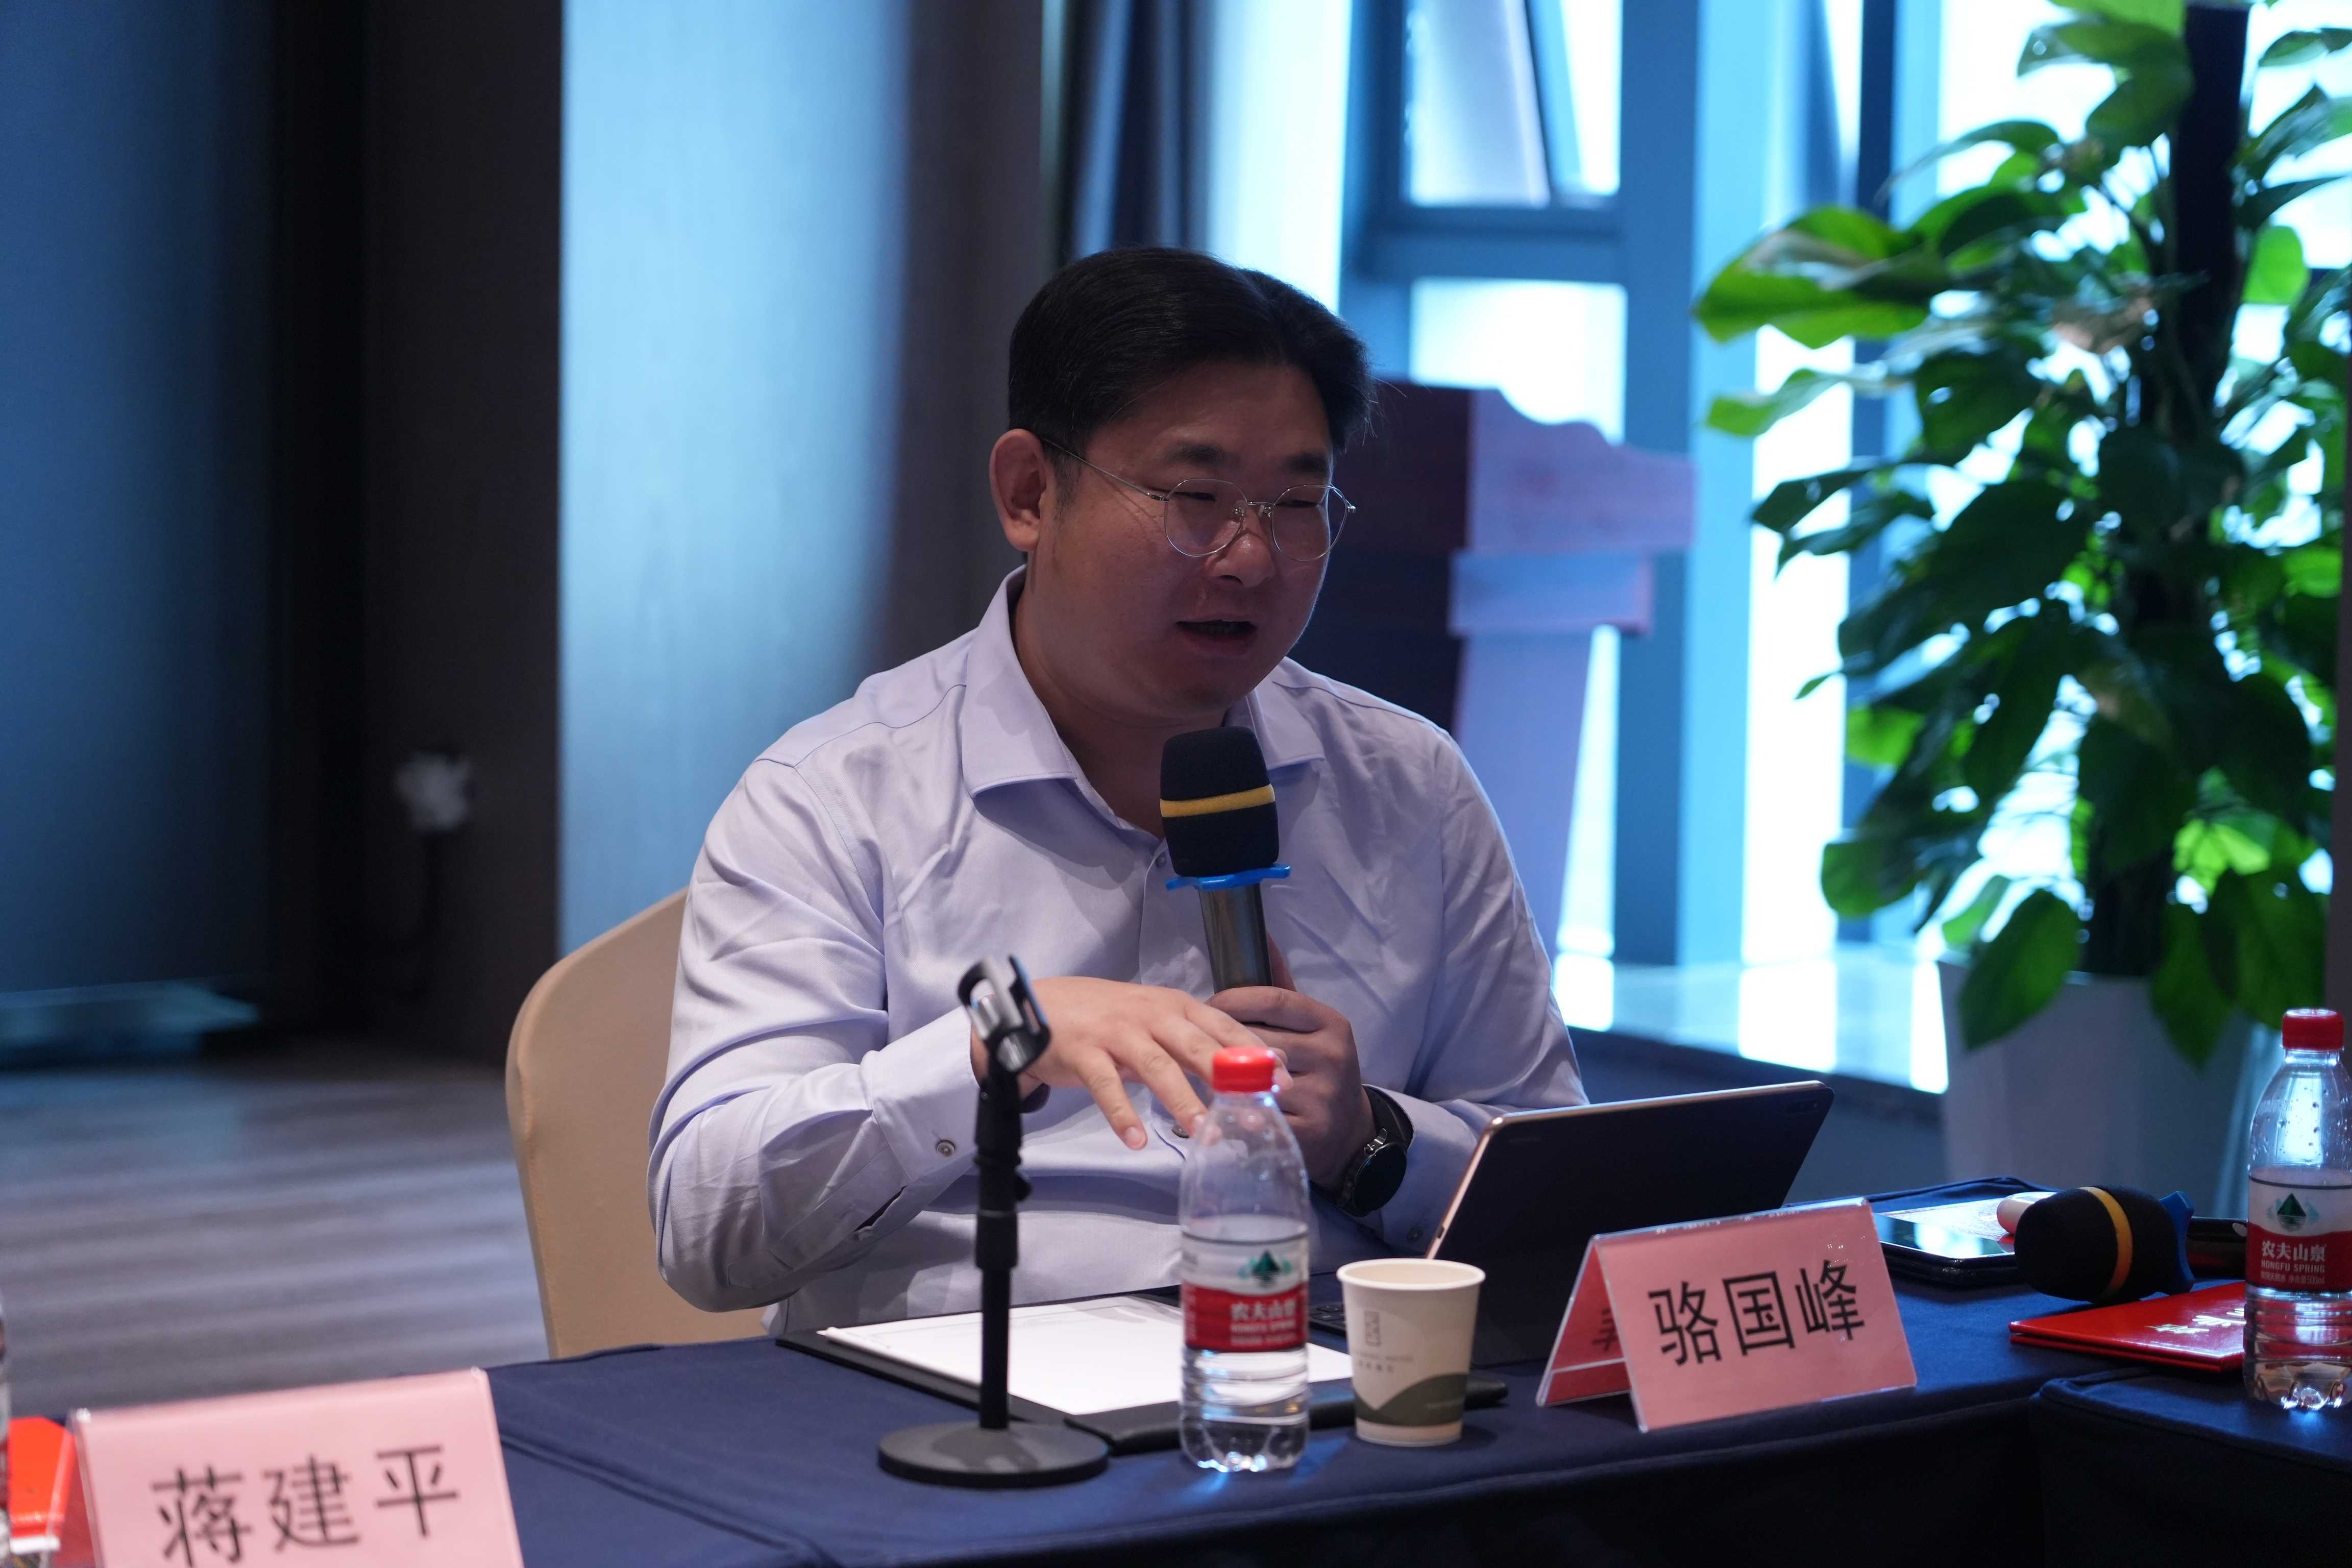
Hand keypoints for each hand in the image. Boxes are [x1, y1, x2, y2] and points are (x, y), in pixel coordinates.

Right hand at [970, 977, 1266, 1149]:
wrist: (1040, 1003)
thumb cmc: (1108, 1017)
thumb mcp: (1156, 1020)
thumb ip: (1194, 1042)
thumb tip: (1246, 1070)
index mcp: (1175, 1006)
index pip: (1224, 1028)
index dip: (1256, 1054)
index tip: (1286, 1081)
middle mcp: (1151, 1015)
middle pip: (1198, 1046)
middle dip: (1232, 1080)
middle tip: (1257, 1114)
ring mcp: (1116, 1032)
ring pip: (1157, 1067)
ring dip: (1183, 1101)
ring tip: (1205, 1133)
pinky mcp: (1083, 1052)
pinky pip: (1106, 1087)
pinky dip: (1121, 1115)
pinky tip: (1136, 1141)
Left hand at [1209, 940, 1374, 1188]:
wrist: (1349, 1130)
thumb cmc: (1318, 1066)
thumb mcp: (1310, 1024)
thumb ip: (1283, 985)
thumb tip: (1261, 936)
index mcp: (1333, 1023)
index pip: (1273, 1000)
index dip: (1233, 999)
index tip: (1206, 1004)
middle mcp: (1332, 1057)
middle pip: (1258, 1039)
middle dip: (1220, 1039)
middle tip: (1191, 1038)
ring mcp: (1321, 1096)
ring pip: (1253, 1079)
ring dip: (1220, 1076)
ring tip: (1196, 1069)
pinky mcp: (1307, 1132)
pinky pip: (1256, 1115)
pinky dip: (1231, 1110)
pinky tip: (1215, 1104)